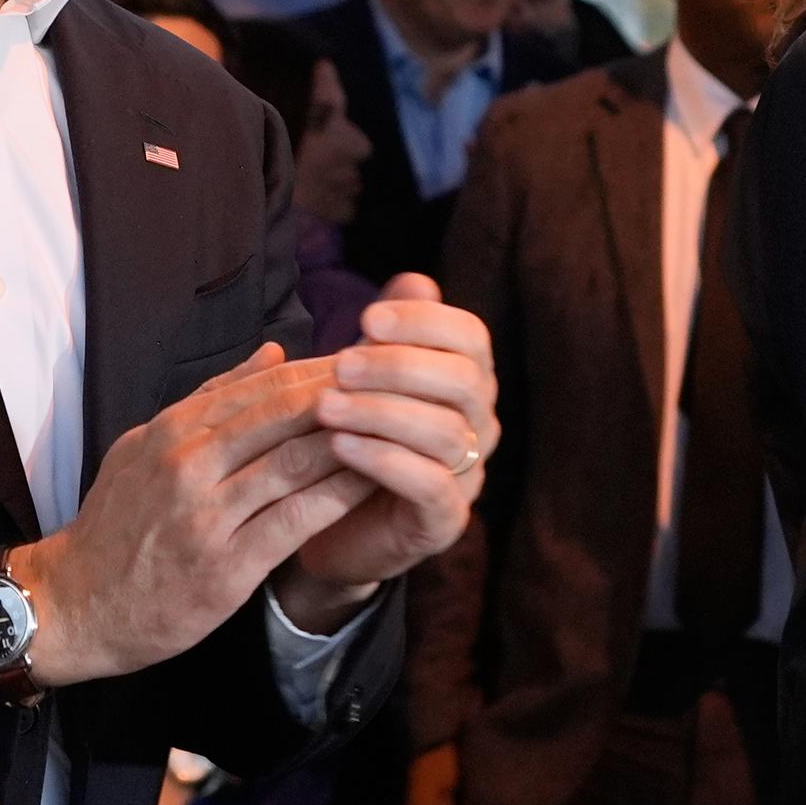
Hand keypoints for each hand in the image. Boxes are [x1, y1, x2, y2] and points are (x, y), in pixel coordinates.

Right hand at [11, 345, 375, 687]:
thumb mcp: (148, 447)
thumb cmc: (118, 525)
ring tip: (399, 426)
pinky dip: (338, 497)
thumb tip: (272, 352)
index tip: (369, 361)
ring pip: (294, 462)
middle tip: (399, 384)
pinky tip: (374, 483)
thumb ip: (211, 400)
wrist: (73, 605)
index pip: (263, 384)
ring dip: (353, 440)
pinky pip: (295, 520)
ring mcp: (206, 516)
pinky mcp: (225, 567)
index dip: (322, 369)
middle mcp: (188, 465)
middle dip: (348, 394)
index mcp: (173, 431)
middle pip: (284, 413)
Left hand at [288, 275, 499, 604]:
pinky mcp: (446, 521)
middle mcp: (480, 424)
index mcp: (467, 381)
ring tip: (325, 408)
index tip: (366, 317)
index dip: (424, 321)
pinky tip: (339, 446)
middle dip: (399, 366)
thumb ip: (389, 334)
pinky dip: (384, 461)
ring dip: (381, 413)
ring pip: (446, 433)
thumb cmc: (350, 437)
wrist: (328, 523)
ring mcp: (469, 475)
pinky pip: (431, 486)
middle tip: (339, 365)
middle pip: (464, 380)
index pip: (471, 336)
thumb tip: (414, 281)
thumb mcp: (364, 379)